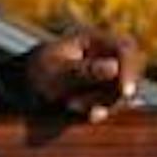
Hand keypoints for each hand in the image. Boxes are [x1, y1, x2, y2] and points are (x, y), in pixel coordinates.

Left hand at [25, 27, 140, 121]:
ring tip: (69, 105)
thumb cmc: (40, 73)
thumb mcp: (57, 71)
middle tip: (83, 106)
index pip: (126, 49)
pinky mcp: (107, 93)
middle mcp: (108, 55)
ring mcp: (111, 75)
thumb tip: (115, 67)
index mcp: (96, 40)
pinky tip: (86, 116)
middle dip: (112, 93)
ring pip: (122, 93)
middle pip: (130, 74)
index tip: (126, 92)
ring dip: (101, 104)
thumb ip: (85, 70)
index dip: (130, 69)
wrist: (26, 88)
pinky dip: (100, 112)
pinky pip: (113, 105)